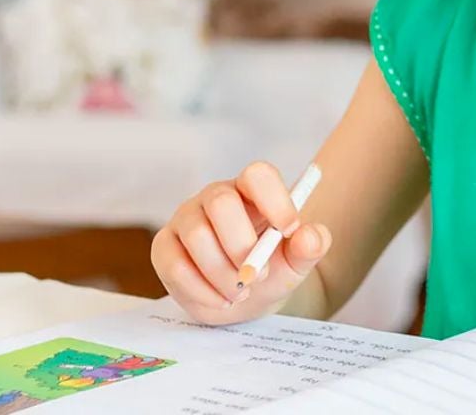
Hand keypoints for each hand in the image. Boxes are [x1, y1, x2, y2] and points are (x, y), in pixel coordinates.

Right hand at [151, 161, 329, 324]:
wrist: (247, 296)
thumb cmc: (273, 267)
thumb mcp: (298, 261)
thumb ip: (311, 246)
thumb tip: (309, 236)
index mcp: (252, 190)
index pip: (258, 175)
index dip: (274, 199)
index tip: (289, 230)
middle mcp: (215, 197)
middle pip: (221, 202)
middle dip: (241, 244)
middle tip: (258, 275)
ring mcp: (186, 219)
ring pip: (197, 236)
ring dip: (222, 273)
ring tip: (242, 291)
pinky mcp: (164, 247)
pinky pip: (174, 265)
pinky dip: (201, 290)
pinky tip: (221, 300)